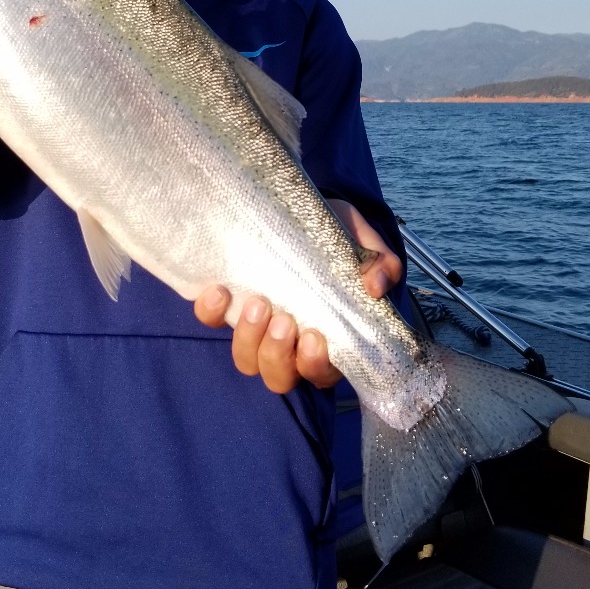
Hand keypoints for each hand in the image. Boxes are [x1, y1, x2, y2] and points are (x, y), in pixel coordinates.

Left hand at [193, 199, 403, 393]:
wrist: (300, 211)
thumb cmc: (336, 238)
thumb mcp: (362, 244)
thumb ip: (379, 263)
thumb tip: (376, 285)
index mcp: (326, 340)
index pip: (321, 373)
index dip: (315, 365)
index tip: (314, 337)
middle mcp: (288, 344)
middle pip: (278, 376)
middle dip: (277, 354)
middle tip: (284, 321)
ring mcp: (255, 328)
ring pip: (246, 361)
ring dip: (249, 339)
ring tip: (258, 303)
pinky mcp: (228, 306)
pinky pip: (210, 323)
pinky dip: (210, 313)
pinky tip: (218, 291)